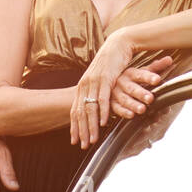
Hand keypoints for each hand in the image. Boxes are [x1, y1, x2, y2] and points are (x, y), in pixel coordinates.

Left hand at [70, 30, 136, 149]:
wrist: (117, 45)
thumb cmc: (110, 64)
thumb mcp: (99, 80)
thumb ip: (94, 92)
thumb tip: (93, 105)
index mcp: (82, 86)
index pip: (75, 110)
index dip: (74, 127)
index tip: (75, 141)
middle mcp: (84, 85)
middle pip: (81, 112)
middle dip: (81, 131)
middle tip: (83, 146)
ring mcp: (94, 82)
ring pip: (90, 108)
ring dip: (91, 126)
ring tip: (93, 140)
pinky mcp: (105, 79)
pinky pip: (103, 99)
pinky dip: (103, 112)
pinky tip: (103, 123)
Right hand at [108, 55, 172, 119]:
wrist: (107, 84)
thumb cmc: (130, 79)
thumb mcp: (141, 72)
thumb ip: (156, 67)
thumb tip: (170, 59)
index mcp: (130, 73)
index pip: (140, 74)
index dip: (149, 77)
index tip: (158, 80)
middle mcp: (122, 83)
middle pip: (132, 88)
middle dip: (141, 94)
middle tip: (151, 98)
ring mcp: (116, 93)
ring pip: (125, 99)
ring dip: (133, 105)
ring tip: (142, 109)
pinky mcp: (111, 103)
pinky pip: (117, 108)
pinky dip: (124, 112)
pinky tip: (131, 115)